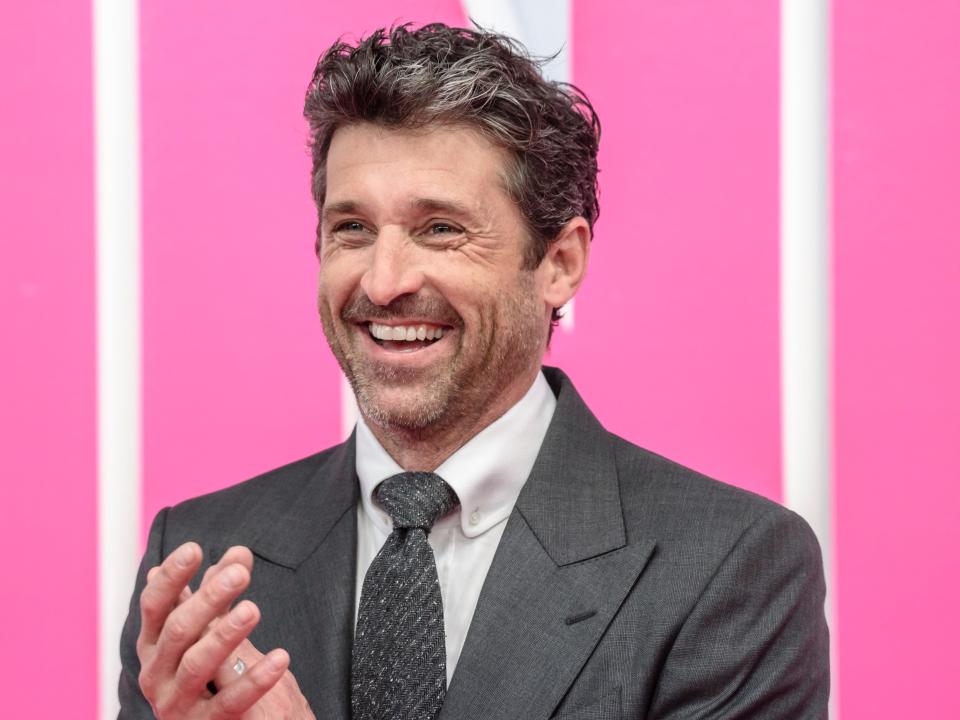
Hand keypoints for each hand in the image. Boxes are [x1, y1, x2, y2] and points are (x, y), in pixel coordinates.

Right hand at [136, 542, 314, 718]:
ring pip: (197, 664)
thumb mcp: (211, 629)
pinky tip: (281, 657)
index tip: (194, 548)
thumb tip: (239, 552)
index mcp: (154, 644)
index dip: (171, 578)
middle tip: (239, 575)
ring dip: (224, 635)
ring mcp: (176, 703)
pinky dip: (255, 680)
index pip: (154, 605)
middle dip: (208, 599)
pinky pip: (229, 702)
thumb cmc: (209, 672)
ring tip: (252, 609)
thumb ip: (222, 593)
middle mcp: (155, 674)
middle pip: (178, 630)